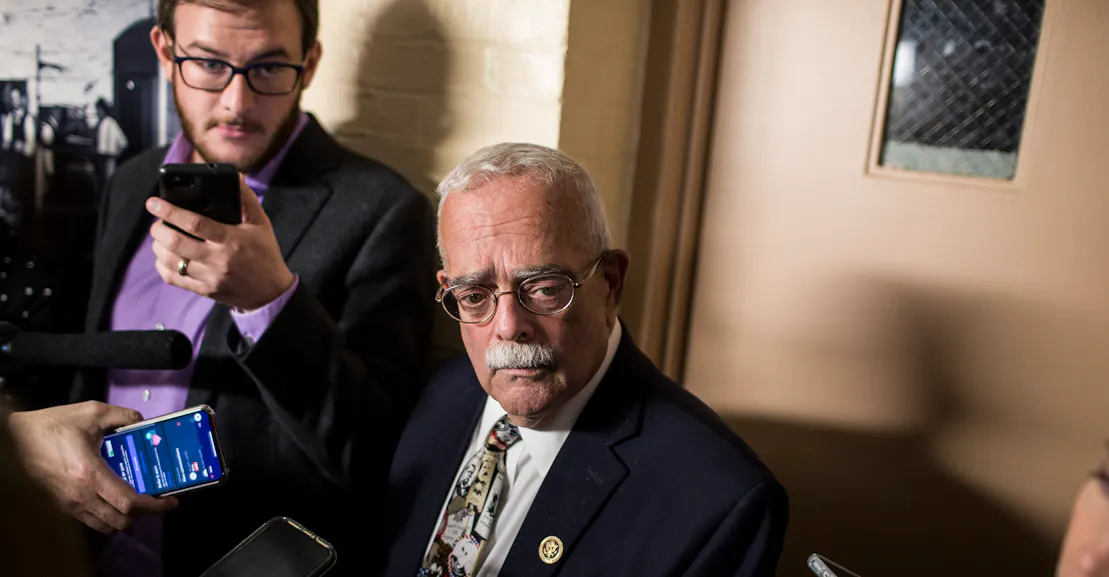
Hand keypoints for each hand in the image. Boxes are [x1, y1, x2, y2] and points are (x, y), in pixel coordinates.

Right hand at [8, 401, 178, 532]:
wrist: (13, 439)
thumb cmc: (50, 426)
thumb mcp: (90, 412)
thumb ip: (121, 416)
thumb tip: (141, 421)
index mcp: (90, 475)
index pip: (129, 503)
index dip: (154, 506)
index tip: (170, 501)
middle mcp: (80, 496)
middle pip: (120, 521)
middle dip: (144, 515)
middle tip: (156, 501)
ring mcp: (68, 504)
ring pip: (104, 526)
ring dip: (125, 519)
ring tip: (138, 502)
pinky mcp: (60, 505)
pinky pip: (89, 521)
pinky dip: (107, 517)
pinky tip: (114, 499)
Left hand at [147, 174, 294, 310]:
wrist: (271, 291)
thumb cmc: (265, 252)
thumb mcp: (261, 223)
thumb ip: (246, 200)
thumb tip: (235, 177)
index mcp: (231, 239)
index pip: (194, 223)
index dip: (169, 211)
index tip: (153, 202)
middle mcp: (218, 259)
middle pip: (176, 242)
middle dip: (158, 229)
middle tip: (156, 222)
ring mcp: (210, 277)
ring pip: (171, 261)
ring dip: (158, 247)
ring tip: (159, 238)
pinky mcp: (205, 290)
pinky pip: (174, 279)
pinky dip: (162, 266)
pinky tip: (164, 257)